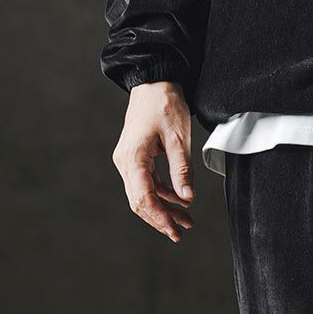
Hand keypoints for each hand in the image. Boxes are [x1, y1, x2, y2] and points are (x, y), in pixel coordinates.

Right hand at [112, 81, 195, 242]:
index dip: (159, 217)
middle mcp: (125, 162)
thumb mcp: (179, 138)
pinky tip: (179, 201)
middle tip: (182, 232)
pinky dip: (161, 194)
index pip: (143, 197)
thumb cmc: (165, 104)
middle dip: (160, 218)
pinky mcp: (135, 157)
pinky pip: (146, 183)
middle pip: (139, 201)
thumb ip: (182, 170)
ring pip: (142, 194)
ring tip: (186, 221)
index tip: (174, 231)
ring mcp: (128, 160)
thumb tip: (187, 199)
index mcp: (133, 157)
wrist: (154, 81)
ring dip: (163, 208)